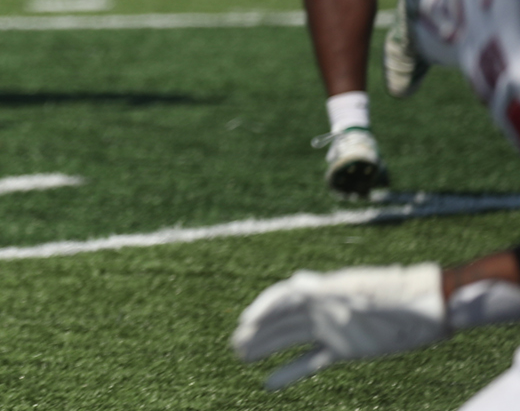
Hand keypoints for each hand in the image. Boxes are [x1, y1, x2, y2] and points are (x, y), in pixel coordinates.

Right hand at [232, 263, 446, 389]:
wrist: (432, 308)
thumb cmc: (397, 295)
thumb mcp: (363, 292)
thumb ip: (329, 291)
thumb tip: (296, 282)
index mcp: (322, 290)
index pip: (283, 298)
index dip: (263, 308)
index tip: (244, 323)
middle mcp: (321, 309)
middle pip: (281, 321)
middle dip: (257, 332)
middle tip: (234, 345)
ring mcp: (332, 330)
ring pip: (290, 340)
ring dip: (266, 348)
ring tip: (240, 356)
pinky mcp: (344, 350)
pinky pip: (311, 361)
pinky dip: (289, 371)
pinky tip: (268, 383)